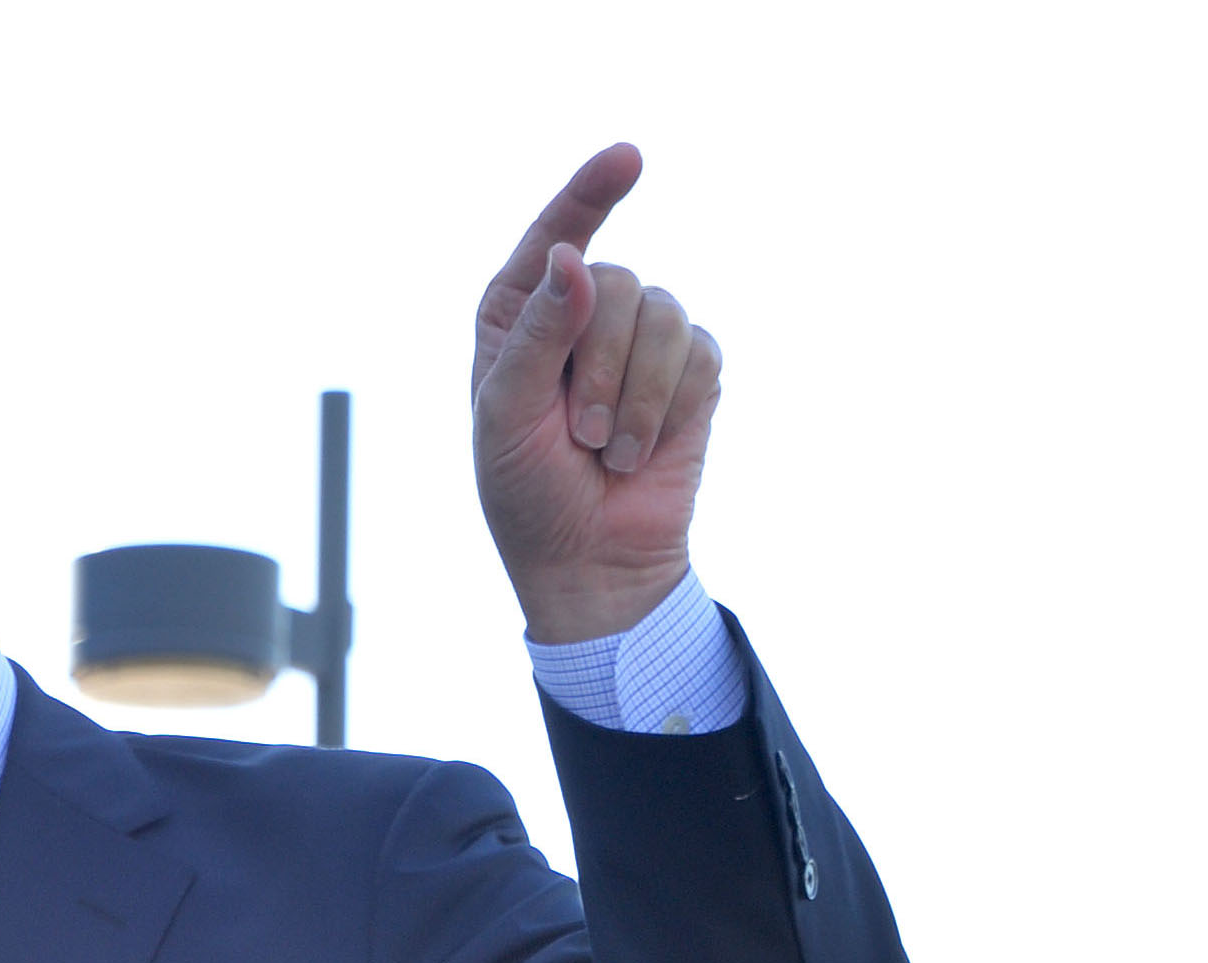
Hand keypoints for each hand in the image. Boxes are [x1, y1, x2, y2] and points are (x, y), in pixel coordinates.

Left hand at [472, 144, 723, 643]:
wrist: (590, 561)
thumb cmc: (527, 492)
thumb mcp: (507, 417)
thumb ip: (536, 336)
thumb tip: (573, 258)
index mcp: (518, 314)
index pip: (556, 236)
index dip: (590, 192)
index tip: (629, 156)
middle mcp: (582, 313)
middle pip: (618, 283)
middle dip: (600, 367)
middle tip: (578, 436)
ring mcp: (640, 339)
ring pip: (663, 316)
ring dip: (636, 397)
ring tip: (607, 452)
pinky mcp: (691, 371)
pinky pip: (700, 354)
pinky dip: (671, 408)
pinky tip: (645, 450)